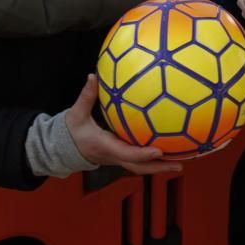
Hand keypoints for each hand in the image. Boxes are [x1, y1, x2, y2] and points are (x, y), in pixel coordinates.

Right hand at [66, 75, 182, 174]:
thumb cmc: (72, 131)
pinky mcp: (120, 157)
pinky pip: (139, 161)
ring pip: (141, 167)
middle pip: (140, 167)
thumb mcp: (76, 114)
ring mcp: (118, 159)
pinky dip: (153, 160)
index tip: (159, 150)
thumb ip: (86, 96)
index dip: (143, 154)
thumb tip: (92, 77)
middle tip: (179, 165)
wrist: (63, 149)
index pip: (127, 153)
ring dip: (160, 166)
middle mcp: (114, 156)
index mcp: (105, 147)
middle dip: (159, 168)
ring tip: (180, 162)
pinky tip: (167, 151)